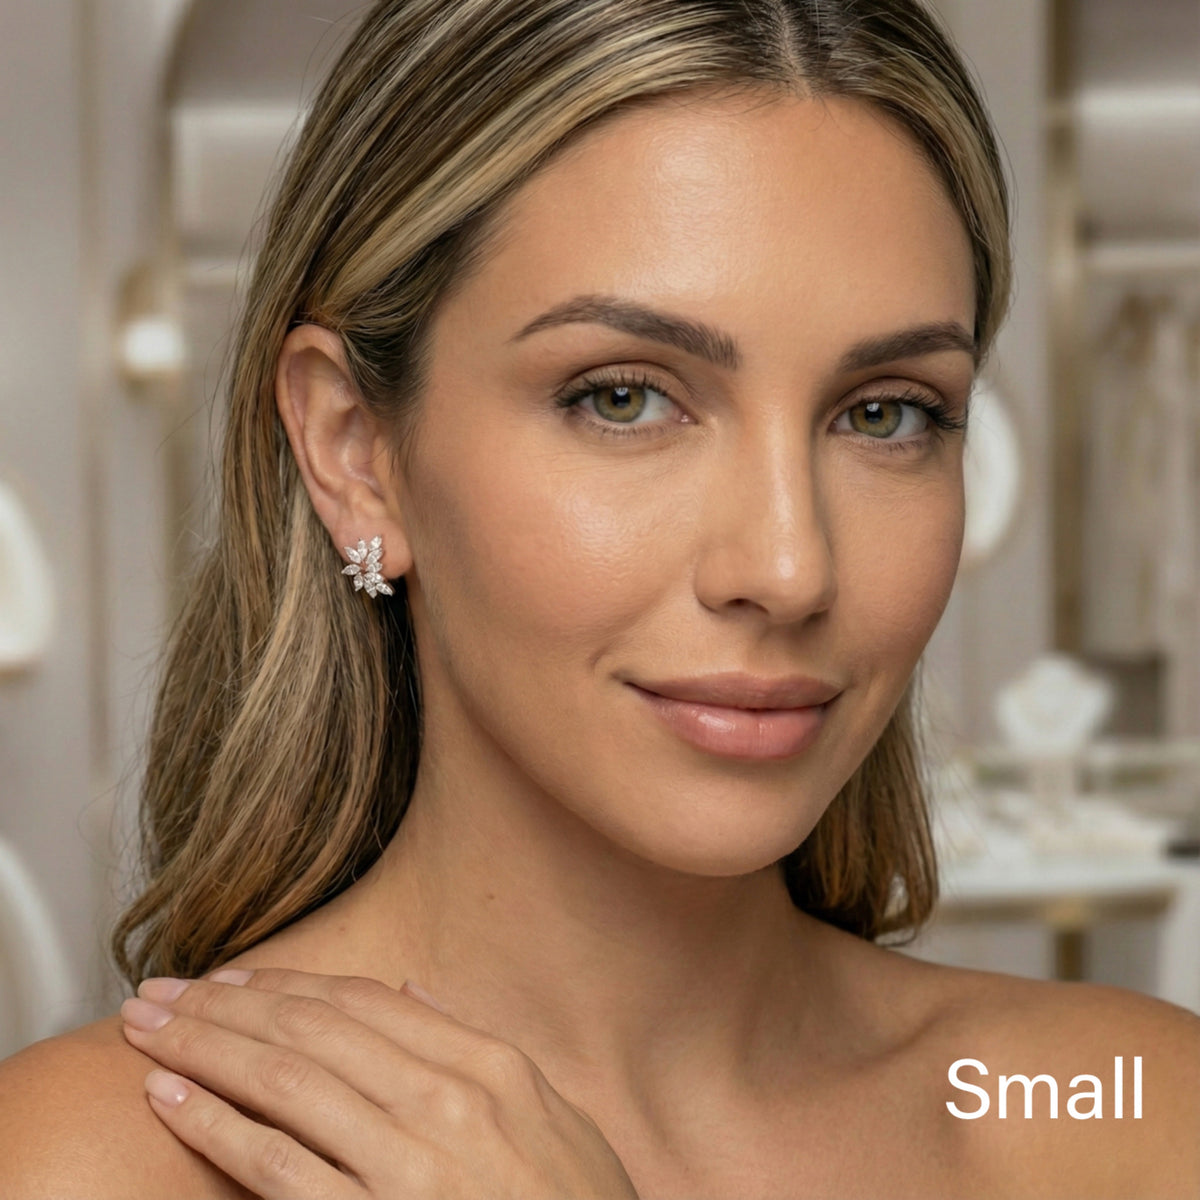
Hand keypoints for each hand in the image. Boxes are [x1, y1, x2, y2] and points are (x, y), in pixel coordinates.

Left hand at [119, 967, 639, 1199]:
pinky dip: (221, 1129)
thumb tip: (415, 990)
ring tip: (149, 1030)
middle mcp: (447, 1102)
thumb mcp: (554, 1115)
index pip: (368, 1004)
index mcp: (490, 1067)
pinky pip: (283, 1170)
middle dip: (227, 1006)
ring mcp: (410, 1166)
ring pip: (286, 1084)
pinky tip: (175, 1102)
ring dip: (207, 1050)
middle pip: (313, 1031)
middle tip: (163, 990)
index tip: (236, 977)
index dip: (290, 985)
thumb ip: (477, 1045)